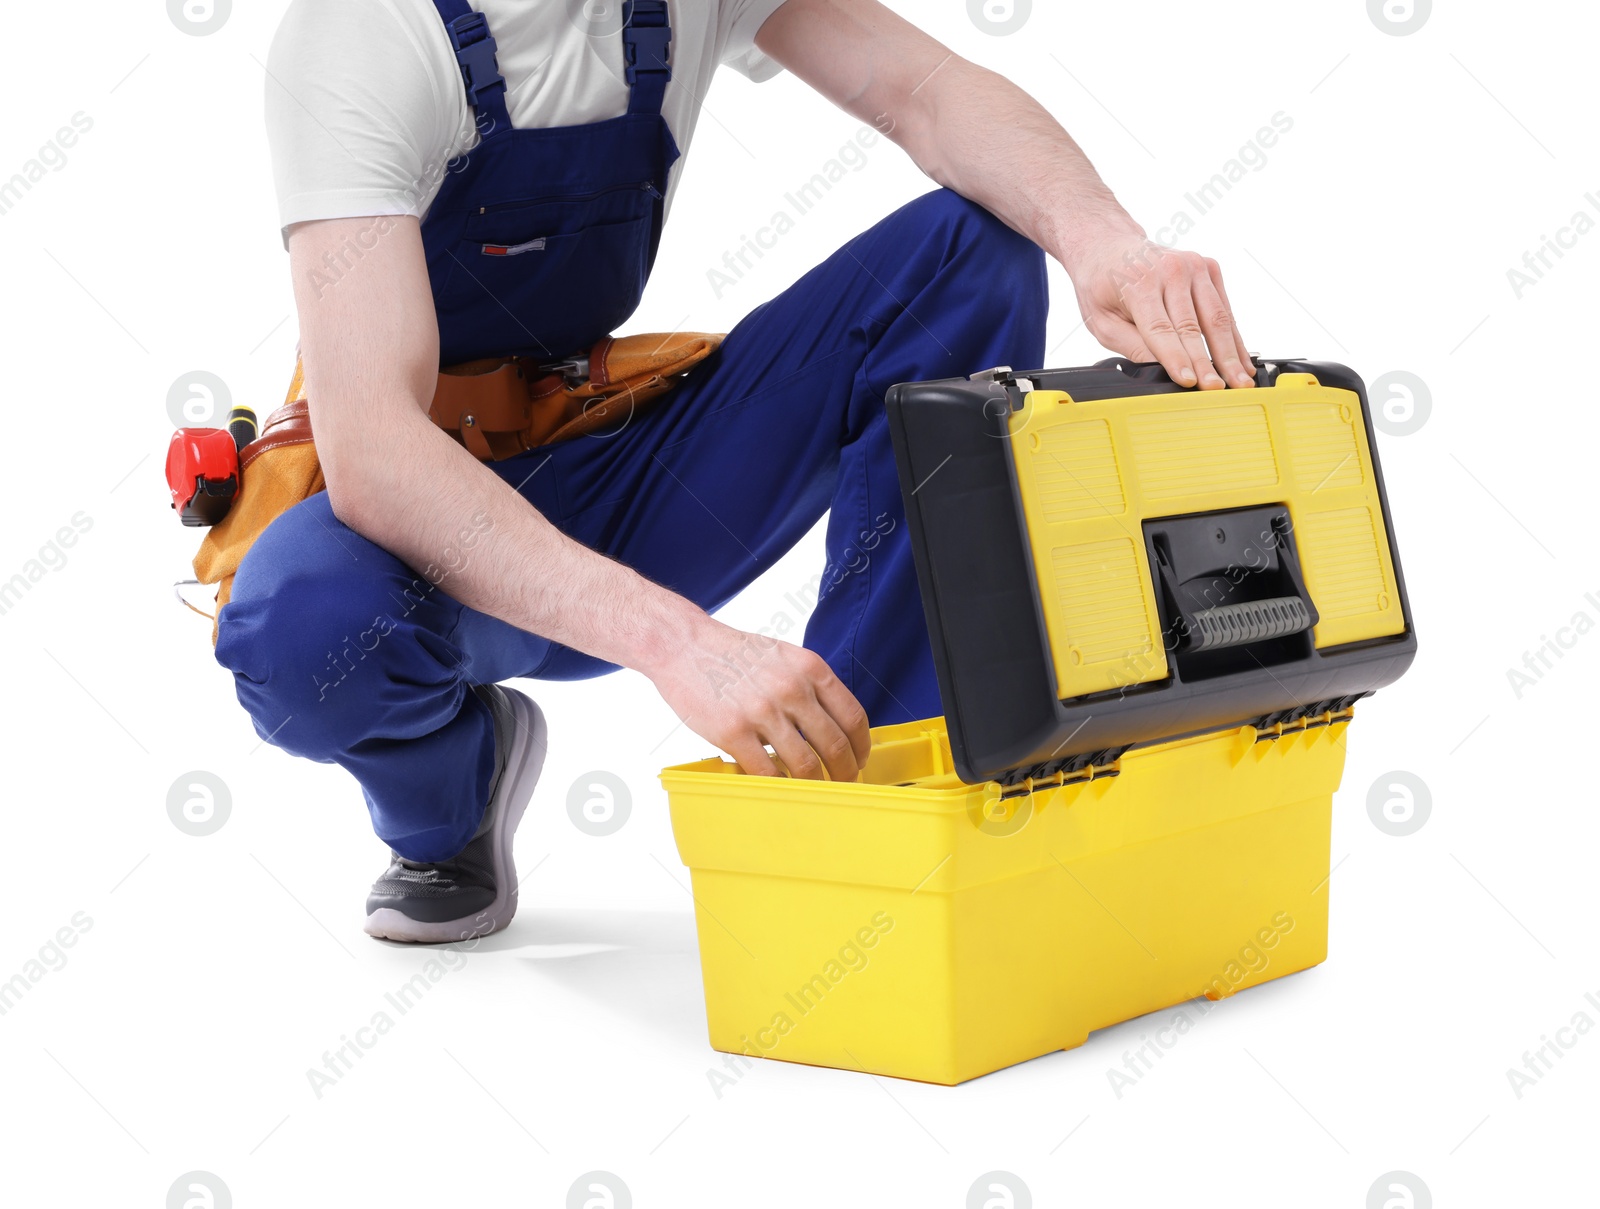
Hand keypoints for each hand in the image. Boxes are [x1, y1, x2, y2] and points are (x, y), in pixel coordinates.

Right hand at [647, 616, 871, 780]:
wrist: (683, 646)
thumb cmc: (733, 654)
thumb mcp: (783, 656)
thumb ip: (810, 685)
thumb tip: (831, 726)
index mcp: (809, 668)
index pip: (852, 716)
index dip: (861, 746)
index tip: (859, 759)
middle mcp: (791, 689)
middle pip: (835, 745)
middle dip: (845, 771)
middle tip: (843, 783)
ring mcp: (762, 712)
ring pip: (805, 764)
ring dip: (815, 784)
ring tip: (814, 790)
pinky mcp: (734, 732)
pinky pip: (767, 772)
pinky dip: (779, 786)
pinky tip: (781, 787)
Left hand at [1066, 228, 1255, 390]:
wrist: (1109, 245)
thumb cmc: (1102, 286)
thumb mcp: (1102, 321)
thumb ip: (1132, 345)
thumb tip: (1161, 371)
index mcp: (1140, 282)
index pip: (1162, 329)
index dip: (1177, 358)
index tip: (1191, 382)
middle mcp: (1171, 269)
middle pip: (1194, 326)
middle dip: (1209, 363)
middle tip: (1220, 391)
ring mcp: (1193, 265)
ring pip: (1217, 318)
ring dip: (1231, 353)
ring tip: (1241, 381)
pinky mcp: (1208, 268)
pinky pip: (1224, 309)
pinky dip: (1234, 337)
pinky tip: (1241, 360)